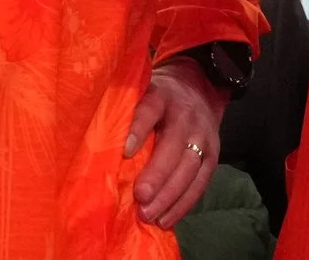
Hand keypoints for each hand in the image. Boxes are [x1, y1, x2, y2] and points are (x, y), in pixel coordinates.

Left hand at [124, 57, 225, 228]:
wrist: (200, 89)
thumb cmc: (158, 101)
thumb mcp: (140, 95)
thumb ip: (124, 115)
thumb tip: (95, 145)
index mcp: (162, 97)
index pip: (150, 110)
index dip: (138, 129)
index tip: (125, 152)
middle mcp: (186, 116)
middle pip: (175, 144)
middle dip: (158, 173)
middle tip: (140, 196)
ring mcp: (203, 136)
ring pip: (190, 167)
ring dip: (170, 195)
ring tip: (148, 215)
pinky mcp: (213, 156)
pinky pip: (201, 182)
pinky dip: (183, 204)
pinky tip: (165, 219)